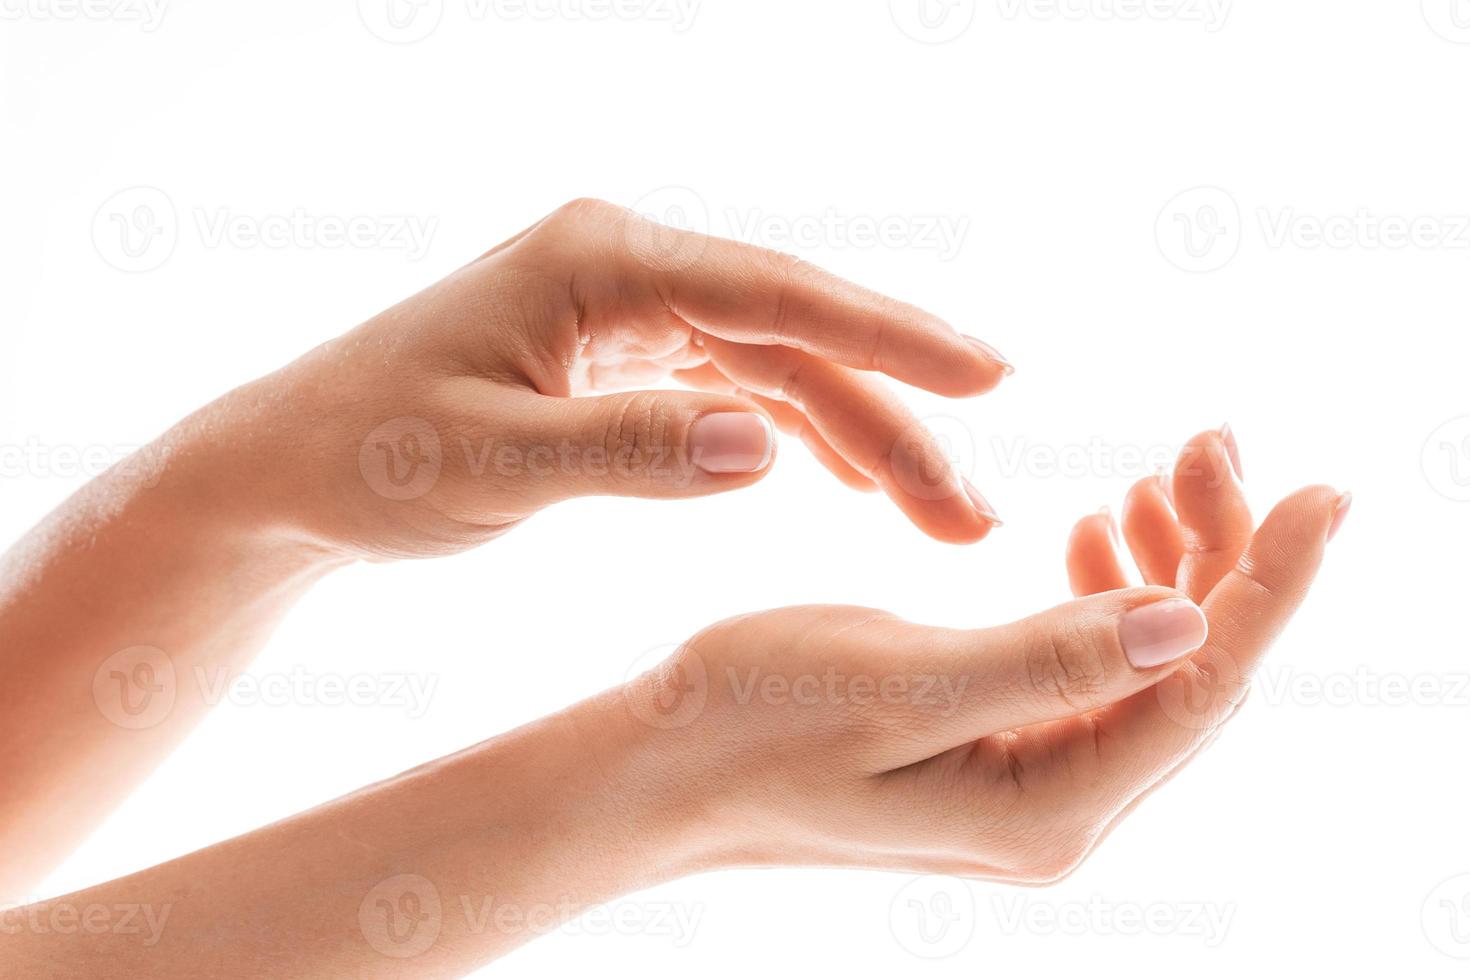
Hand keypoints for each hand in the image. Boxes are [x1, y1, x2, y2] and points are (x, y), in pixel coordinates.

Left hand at [184, 198, 1010, 559]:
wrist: (297, 464)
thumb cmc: (372, 458)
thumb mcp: (489, 466)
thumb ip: (627, 452)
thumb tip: (768, 448)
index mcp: (593, 261)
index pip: (769, 292)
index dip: (886, 333)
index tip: (985, 375)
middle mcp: (625, 267)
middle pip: (793, 335)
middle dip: (893, 415)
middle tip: (975, 506)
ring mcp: (630, 308)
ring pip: (779, 366)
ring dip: (863, 435)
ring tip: (943, 512)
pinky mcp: (626, 355)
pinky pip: (739, 385)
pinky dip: (802, 431)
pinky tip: (855, 479)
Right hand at [612, 428, 1347, 880]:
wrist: (660, 770)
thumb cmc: (750, 723)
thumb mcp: (897, 682)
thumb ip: (1046, 661)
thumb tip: (1184, 626)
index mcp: (1049, 802)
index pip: (1202, 683)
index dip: (1274, 582)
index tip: (1328, 489)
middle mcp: (1060, 808)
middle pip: (1191, 672)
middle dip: (1224, 552)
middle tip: (1208, 440)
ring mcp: (1031, 782)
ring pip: (1150, 664)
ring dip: (1171, 564)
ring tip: (1157, 475)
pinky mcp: (999, 747)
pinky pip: (1097, 669)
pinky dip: (1113, 590)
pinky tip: (1099, 531)